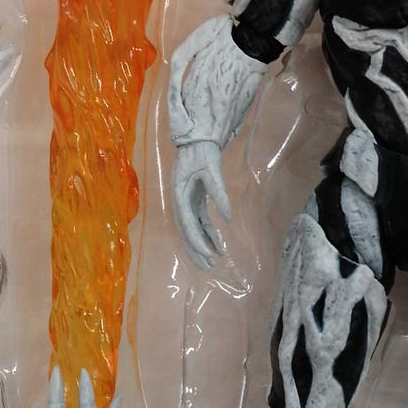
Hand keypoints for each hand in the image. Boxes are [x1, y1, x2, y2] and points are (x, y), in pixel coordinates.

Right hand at [172, 140, 230, 269]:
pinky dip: (208, 235)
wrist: (196, 139)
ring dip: (202, 246)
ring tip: (213, 262)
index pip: (187, 224)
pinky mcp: (194, 202)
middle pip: (186, 233)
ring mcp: (186, 203)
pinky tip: (218, 246)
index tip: (207, 255)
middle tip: (209, 268)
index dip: (197, 241)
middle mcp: (180, 202)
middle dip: (197, 251)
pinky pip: (200, 223)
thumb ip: (219, 192)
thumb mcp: (212, 168)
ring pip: (192, 231)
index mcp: (180, 195)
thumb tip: (228, 218)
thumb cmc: (202, 152)